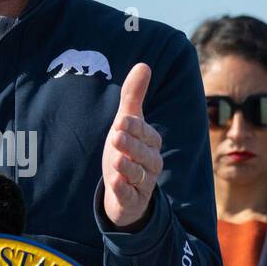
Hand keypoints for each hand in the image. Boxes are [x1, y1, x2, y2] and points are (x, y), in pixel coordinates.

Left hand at [100, 63, 162, 228]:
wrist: (125, 193)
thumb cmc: (127, 152)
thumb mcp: (127, 124)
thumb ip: (133, 97)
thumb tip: (144, 65)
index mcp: (151, 144)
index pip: (145, 134)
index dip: (135, 128)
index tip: (121, 120)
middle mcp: (151, 164)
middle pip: (143, 154)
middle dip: (130, 145)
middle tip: (115, 136)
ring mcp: (143, 184)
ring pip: (138, 175)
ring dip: (127, 167)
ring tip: (115, 160)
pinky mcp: (132, 201)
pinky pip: (130, 196)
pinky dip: (123, 190)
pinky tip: (115, 183)